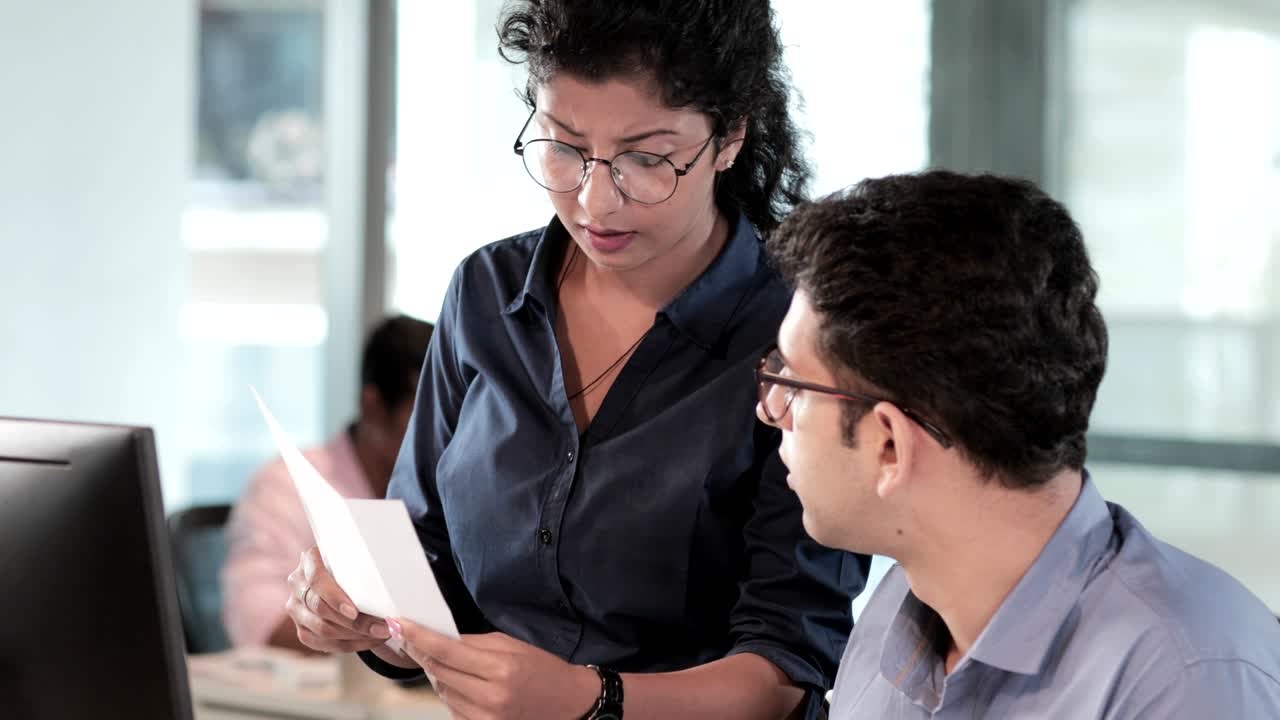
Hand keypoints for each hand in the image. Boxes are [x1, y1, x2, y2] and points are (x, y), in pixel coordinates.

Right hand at [285, 546, 393, 654]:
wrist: (343, 579)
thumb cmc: (354, 566)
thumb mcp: (357, 558)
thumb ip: (363, 565)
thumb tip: (390, 580)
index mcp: (310, 560)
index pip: (317, 579)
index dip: (335, 597)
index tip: (354, 611)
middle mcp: (298, 583)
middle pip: (320, 608)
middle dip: (353, 622)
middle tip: (381, 627)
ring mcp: (297, 608)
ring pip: (322, 629)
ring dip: (355, 635)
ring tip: (380, 633)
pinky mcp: (302, 629)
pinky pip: (323, 643)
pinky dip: (349, 645)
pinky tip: (368, 640)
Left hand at [388, 619, 599, 719]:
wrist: (567, 702)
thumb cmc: (543, 669)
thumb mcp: (511, 644)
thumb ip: (474, 643)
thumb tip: (440, 639)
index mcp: (500, 668)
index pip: (447, 650)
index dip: (418, 636)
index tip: (399, 624)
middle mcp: (491, 696)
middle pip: (439, 672)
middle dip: (421, 652)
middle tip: (409, 636)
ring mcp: (486, 718)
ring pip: (442, 691)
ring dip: (436, 673)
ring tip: (443, 660)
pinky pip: (452, 708)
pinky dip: (450, 692)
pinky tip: (459, 682)